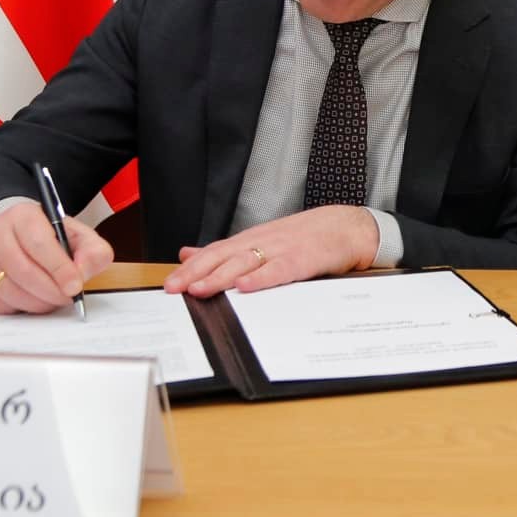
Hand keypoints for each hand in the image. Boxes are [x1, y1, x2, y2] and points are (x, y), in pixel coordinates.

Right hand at [0, 201, 112, 314]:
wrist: (15, 234)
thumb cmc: (48, 237)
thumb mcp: (78, 236)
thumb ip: (92, 251)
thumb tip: (83, 272)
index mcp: (23, 215)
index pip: (40, 244)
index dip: (60, 269)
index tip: (75, 286)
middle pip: (24, 271)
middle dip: (51, 291)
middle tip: (67, 297)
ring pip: (9, 290)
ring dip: (37, 302)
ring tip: (52, 298)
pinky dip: (19, 307)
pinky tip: (31, 297)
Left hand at [164, 206, 380, 296]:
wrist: (347, 227)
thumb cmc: (305, 237)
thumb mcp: (261, 240)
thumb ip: (225, 250)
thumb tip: (188, 253)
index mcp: (250, 240)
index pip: (214, 252)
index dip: (190, 268)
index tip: (169, 284)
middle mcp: (262, 242)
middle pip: (223, 256)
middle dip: (196, 273)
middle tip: (174, 289)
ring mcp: (282, 249)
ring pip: (246, 262)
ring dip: (220, 276)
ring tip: (199, 289)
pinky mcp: (303, 260)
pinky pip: (279, 270)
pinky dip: (262, 278)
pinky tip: (246, 287)